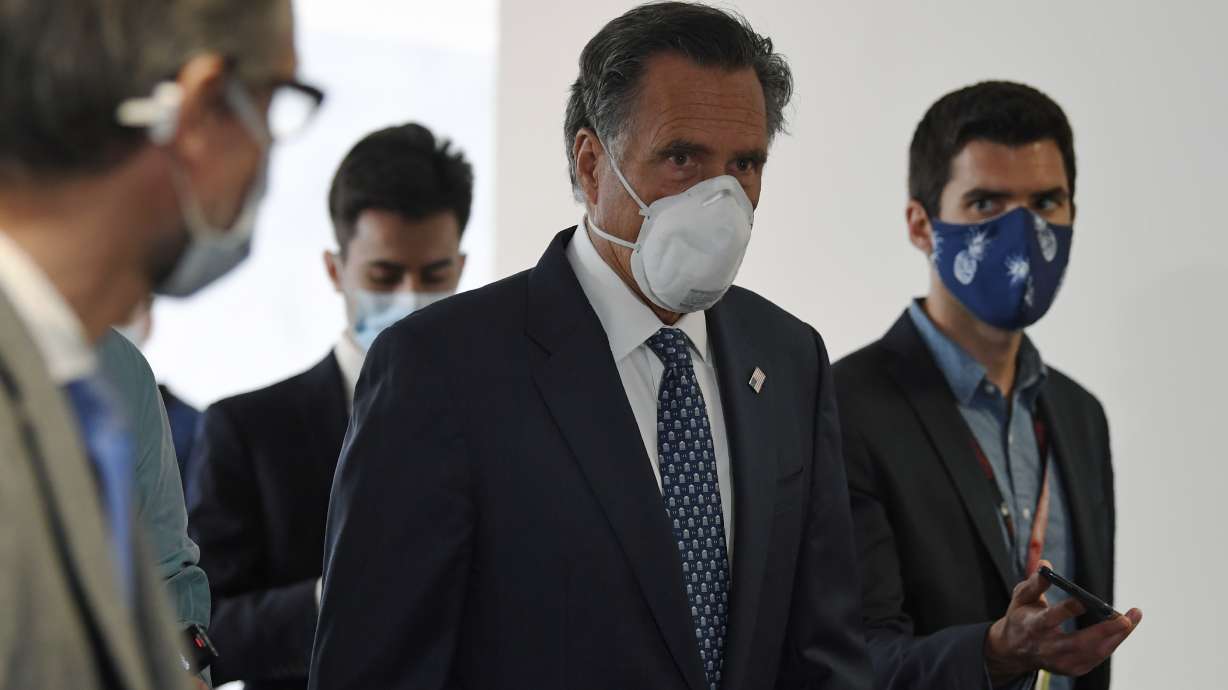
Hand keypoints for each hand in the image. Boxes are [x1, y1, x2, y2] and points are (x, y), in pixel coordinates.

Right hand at [984, 562, 1141, 684]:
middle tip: (1127, 618)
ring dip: (1117, 636)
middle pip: (1080, 642)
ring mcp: (1061, 662)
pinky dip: (1111, 643)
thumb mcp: (1021, 597)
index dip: (1067, 610)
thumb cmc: (1021, 617)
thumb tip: (1046, 565)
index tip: (1083, 600)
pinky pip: (1097, 657)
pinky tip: (1121, 629)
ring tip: (1133, 618)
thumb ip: (1035, 583)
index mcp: (1033, 626)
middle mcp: (1048, 647)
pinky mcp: (1072, 669)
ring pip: (1094, 652)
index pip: (1050, 619)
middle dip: (1106, 631)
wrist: (1015, 650)